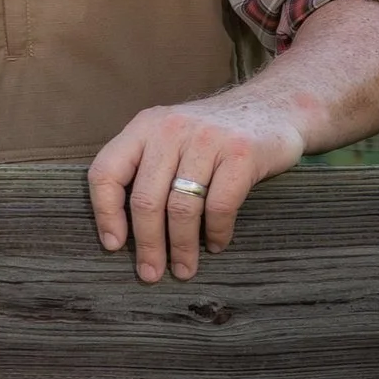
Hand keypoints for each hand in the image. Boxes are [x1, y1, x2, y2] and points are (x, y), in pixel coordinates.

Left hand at [86, 98, 305, 283]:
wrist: (273, 105)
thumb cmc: (214, 133)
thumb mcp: (172, 135)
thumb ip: (147, 166)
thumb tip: (122, 229)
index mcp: (145, 126)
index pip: (107, 171)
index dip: (105, 213)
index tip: (113, 245)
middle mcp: (170, 129)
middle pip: (145, 199)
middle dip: (147, 244)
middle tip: (151, 274)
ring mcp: (207, 139)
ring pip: (181, 207)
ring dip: (181, 247)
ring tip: (184, 269)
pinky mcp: (241, 153)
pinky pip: (220, 206)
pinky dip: (216, 233)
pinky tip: (216, 244)